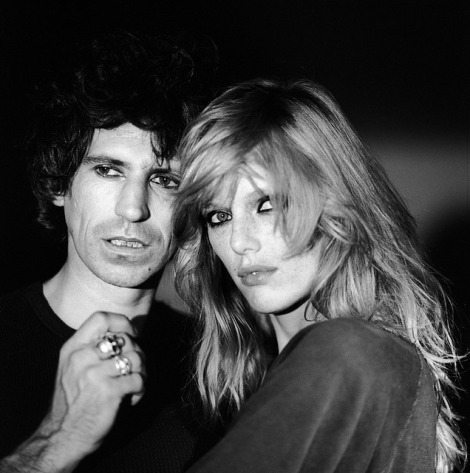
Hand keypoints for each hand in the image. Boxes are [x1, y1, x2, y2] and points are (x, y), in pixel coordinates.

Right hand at [21, 311, 145, 470]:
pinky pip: (139, 379)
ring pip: (136, 357)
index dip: (122, 322)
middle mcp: (82, 357)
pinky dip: (140, 389)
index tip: (131, 334)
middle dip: (137, 352)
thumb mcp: (73, 366)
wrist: (62, 436)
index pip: (101, 318)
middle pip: (125, 338)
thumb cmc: (73, 400)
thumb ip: (93, 347)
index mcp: (73, 348)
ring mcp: (94, 374)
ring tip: (134, 383)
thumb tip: (127, 333)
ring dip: (142, 371)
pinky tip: (131, 397)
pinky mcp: (108, 391)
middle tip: (134, 368)